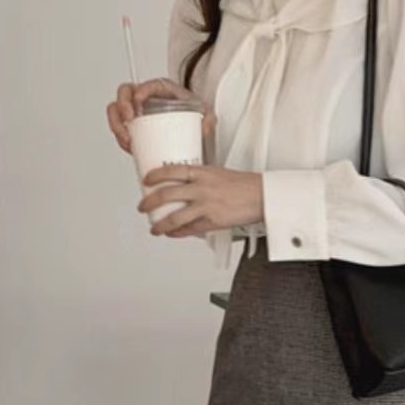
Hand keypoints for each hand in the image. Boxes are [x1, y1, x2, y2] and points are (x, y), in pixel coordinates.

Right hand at [107, 78, 215, 155]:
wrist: (191, 135)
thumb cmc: (195, 119)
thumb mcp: (206, 115)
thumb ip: (210, 118)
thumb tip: (205, 127)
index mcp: (161, 89)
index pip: (147, 84)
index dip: (140, 91)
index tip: (140, 103)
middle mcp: (146, 99)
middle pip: (125, 93)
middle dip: (122, 106)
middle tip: (129, 120)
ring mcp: (137, 114)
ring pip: (116, 111)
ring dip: (117, 124)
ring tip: (127, 138)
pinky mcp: (134, 130)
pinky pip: (120, 130)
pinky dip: (121, 138)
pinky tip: (129, 145)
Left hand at [140, 166, 263, 238]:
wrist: (262, 196)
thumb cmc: (243, 185)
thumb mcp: (218, 172)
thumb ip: (200, 177)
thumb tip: (184, 183)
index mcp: (202, 172)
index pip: (172, 170)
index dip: (155, 175)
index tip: (146, 180)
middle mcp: (201, 188)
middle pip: (167, 194)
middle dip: (150, 202)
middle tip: (143, 206)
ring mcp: (206, 206)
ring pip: (175, 217)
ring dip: (160, 225)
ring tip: (154, 228)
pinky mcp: (212, 221)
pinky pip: (190, 229)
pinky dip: (178, 233)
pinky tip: (172, 234)